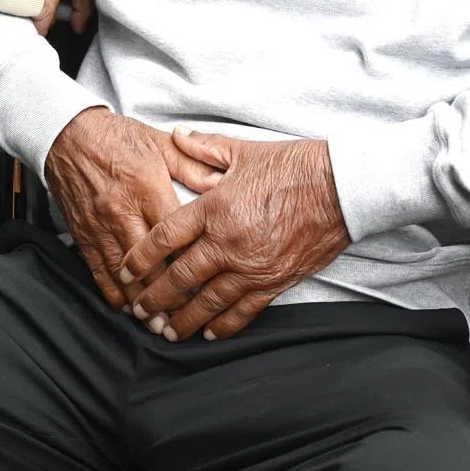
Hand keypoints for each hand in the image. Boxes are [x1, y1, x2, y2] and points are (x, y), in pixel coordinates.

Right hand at [44, 108, 223, 308]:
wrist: (68, 135)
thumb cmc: (118, 137)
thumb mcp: (160, 143)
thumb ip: (192, 166)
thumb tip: (221, 185)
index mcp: (147, 189)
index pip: (174, 235)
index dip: (190, 261)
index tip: (207, 280)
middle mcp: (123, 213)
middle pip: (149, 264)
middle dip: (167, 293)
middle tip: (186, 316)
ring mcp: (100, 227)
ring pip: (123, 275)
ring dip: (140, 301)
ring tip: (158, 323)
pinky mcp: (83, 234)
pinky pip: (97, 270)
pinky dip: (112, 292)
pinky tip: (125, 307)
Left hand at [123, 130, 349, 341]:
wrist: (342, 188)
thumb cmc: (295, 165)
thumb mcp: (246, 151)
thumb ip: (206, 148)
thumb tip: (177, 137)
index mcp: (215, 207)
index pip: (166, 237)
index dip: (142, 257)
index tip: (127, 270)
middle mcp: (228, 241)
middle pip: (180, 276)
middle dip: (154, 297)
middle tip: (138, 310)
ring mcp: (252, 266)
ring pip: (207, 302)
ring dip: (181, 320)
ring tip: (164, 331)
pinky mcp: (275, 282)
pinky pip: (242, 312)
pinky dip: (222, 326)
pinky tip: (208, 333)